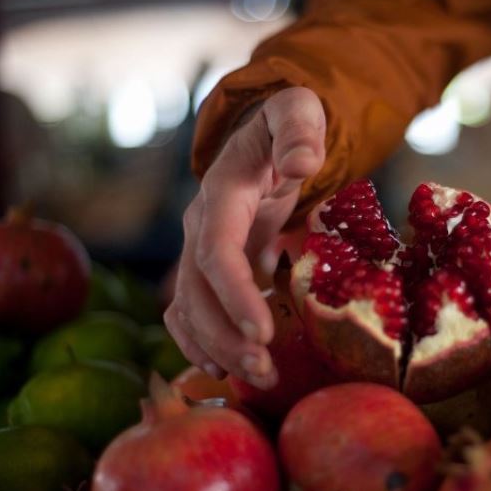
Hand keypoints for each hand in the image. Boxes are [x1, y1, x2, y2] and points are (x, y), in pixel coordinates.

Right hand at [165, 87, 325, 386]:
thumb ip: (299, 130)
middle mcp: (202, 224)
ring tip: (257, 379)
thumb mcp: (297, 111)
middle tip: (265, 372)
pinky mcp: (208, 264)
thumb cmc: (284, 124)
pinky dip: (199, 340)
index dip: (235, 294)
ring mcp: (199, 246)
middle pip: (198, 291)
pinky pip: (188, 308)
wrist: (261, 134)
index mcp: (222, 193)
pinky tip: (223, 367)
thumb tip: (302, 163)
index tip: (263, 333)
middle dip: (226, 336)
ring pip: (189, 307)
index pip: (217, 251)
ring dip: (216, 348)